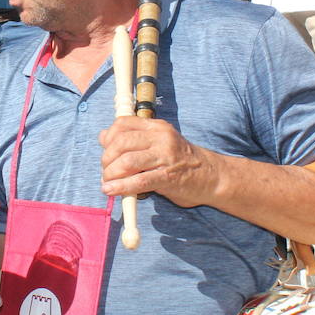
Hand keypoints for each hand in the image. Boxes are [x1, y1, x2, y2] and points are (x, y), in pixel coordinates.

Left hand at [99, 116, 214, 207]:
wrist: (211, 176)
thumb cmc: (180, 161)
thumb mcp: (157, 144)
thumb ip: (132, 139)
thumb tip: (103, 136)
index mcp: (157, 127)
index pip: (123, 124)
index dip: (108, 138)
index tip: (105, 152)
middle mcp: (161, 138)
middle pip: (121, 143)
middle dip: (106, 159)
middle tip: (106, 172)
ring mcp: (165, 156)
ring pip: (127, 161)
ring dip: (111, 174)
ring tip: (107, 184)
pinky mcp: (168, 177)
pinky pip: (139, 181)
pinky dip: (121, 187)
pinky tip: (112, 191)